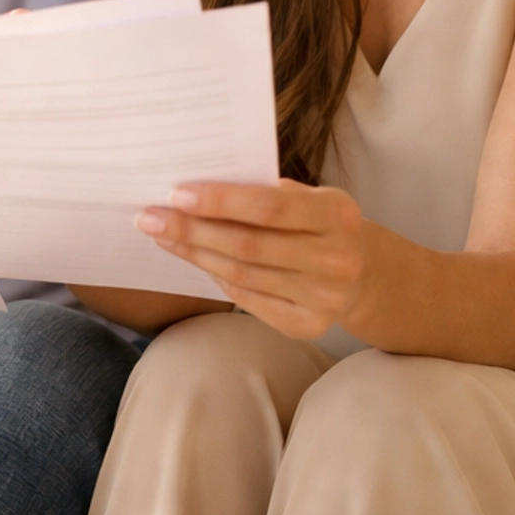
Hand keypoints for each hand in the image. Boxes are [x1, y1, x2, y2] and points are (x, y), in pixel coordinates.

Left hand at [137, 179, 365, 341]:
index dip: (220, 202)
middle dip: (192, 230)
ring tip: (161, 235)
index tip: (176, 194)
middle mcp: (335, 260)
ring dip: (194, 254)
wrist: (365, 274)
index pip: (269, 208)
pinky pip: (247, 298)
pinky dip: (214, 276)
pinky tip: (191, 258)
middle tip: (149, 217)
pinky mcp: (308, 326)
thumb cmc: (320, 223)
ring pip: (241, 275)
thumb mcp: (309, 197)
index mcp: (337, 215)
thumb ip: (265, 192)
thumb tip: (196, 188)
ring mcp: (324, 298)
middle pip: (247, 246)